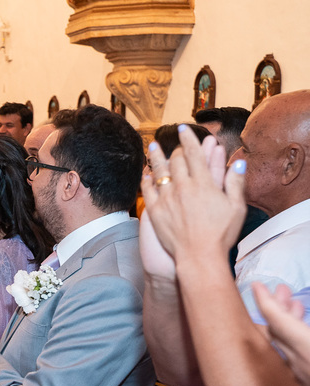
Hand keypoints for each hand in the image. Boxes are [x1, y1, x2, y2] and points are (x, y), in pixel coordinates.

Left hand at [140, 126, 245, 268]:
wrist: (198, 256)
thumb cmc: (221, 234)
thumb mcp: (236, 207)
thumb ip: (235, 183)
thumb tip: (238, 162)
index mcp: (203, 184)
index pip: (194, 154)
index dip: (188, 139)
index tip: (183, 128)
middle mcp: (182, 188)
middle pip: (176, 161)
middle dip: (176, 149)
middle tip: (174, 144)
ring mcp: (167, 199)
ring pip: (159, 171)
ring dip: (156, 157)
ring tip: (153, 147)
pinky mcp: (155, 211)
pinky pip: (148, 190)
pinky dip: (147, 179)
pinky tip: (146, 173)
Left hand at [255, 283, 309, 385]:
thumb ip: (298, 324)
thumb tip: (293, 310)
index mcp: (308, 349)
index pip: (277, 321)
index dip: (266, 302)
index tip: (257, 286)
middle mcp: (301, 364)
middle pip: (278, 332)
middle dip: (278, 309)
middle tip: (282, 291)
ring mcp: (305, 378)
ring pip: (286, 346)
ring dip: (289, 324)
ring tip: (295, 306)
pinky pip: (297, 360)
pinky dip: (297, 342)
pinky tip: (304, 335)